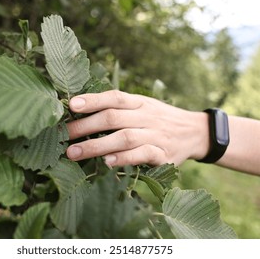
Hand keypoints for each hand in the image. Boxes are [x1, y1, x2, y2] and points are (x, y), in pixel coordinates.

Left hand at [66, 90, 209, 166]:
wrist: (195, 132)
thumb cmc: (159, 119)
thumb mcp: (144, 106)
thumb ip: (120, 108)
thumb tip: (82, 110)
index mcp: (140, 102)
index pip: (115, 97)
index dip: (93, 99)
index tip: (72, 104)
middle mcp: (147, 116)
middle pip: (114, 118)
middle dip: (86, 126)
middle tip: (64, 135)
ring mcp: (156, 135)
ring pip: (125, 137)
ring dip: (97, 146)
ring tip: (74, 153)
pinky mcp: (163, 155)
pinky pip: (142, 155)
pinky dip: (123, 158)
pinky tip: (106, 163)